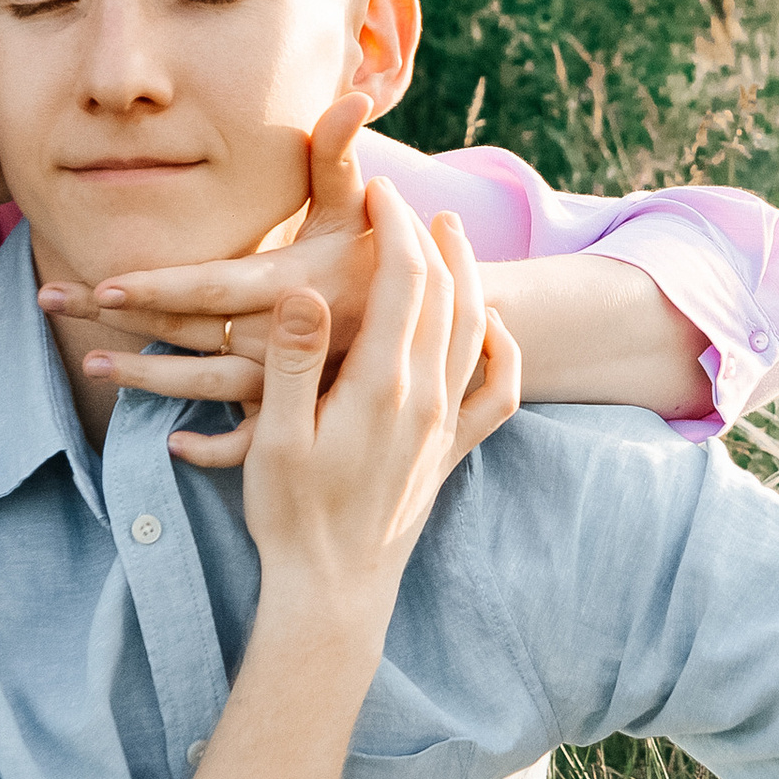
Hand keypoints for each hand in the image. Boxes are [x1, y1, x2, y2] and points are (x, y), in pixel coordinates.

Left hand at [38, 89, 379, 461]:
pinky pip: (255, 440)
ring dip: (147, 380)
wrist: (449, 330)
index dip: (158, 287)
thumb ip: (343, 155)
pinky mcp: (307, 413)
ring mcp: (294, 381)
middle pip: (186, 332)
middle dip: (117, 319)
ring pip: (207, 387)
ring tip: (90, 365)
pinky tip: (173, 444)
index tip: (105, 284)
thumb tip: (351, 97)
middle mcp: (285, 336)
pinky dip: (217, 450)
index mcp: (293, 285)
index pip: (212, 286)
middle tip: (50, 298)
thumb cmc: (395, 256)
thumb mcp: (370, 207)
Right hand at [238, 181, 517, 616]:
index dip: (394, 225)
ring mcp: (445, 426)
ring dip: (467, 275)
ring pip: (474, 331)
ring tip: (450, 235)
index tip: (378, 188)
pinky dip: (503, 350)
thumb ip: (292, 361)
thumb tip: (304, 291)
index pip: (404, 280)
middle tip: (404, 200)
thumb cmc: (292, 516)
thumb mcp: (275, 438)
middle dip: (428, 237)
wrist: (334, 590)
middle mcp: (426, 399)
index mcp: (381, 385)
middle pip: (444, 294)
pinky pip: (498, 393)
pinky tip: (491, 328)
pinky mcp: (450, 453)